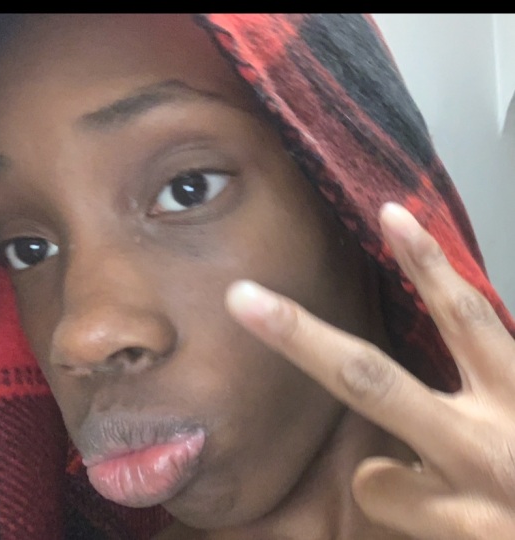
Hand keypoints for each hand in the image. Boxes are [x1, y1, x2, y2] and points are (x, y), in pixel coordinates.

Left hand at [225, 202, 514, 539]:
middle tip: (243, 299)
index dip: (427, 262)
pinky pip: (388, 515)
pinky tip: (439, 523)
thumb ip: (489, 384)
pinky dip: (400, 509)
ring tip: (431, 490)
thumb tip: (437, 346)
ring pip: (372, 474)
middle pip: (372, 376)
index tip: (389, 213)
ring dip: (384, 477)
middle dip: (300, 337)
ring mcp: (471, 500)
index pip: (465, 313)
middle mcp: (490, 439)